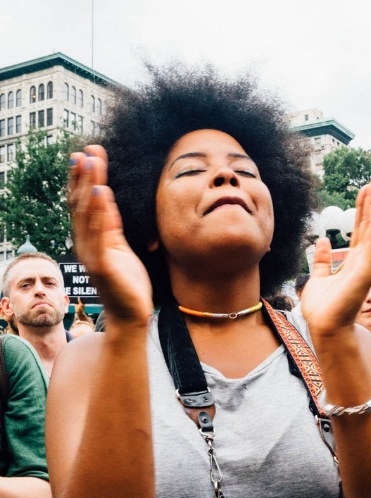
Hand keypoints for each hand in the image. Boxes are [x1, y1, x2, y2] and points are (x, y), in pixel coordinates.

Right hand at [68, 145, 153, 325]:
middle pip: (81, 205)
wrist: (131, 315)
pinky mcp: (103, 265)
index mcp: (89, 239)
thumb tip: (104, 195)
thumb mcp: (119, 246)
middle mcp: (85, 245)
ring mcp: (92, 255)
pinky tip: (101, 192)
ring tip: (91, 161)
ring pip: (87, 215)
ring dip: (88, 186)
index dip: (82, 179)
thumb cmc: (126, 282)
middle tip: (86, 150)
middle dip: (83, 176)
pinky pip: (99, 234)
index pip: (82, 204)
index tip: (87, 153)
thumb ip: (110, 223)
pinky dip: (98, 212)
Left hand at [300, 175, 370, 336]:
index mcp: (352, 261)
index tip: (367, 187)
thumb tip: (322, 241)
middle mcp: (361, 260)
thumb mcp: (318, 278)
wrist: (324, 327)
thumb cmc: (322, 309)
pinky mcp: (365, 271)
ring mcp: (365, 265)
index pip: (359, 229)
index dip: (362, 208)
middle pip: (368, 224)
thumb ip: (322, 260)